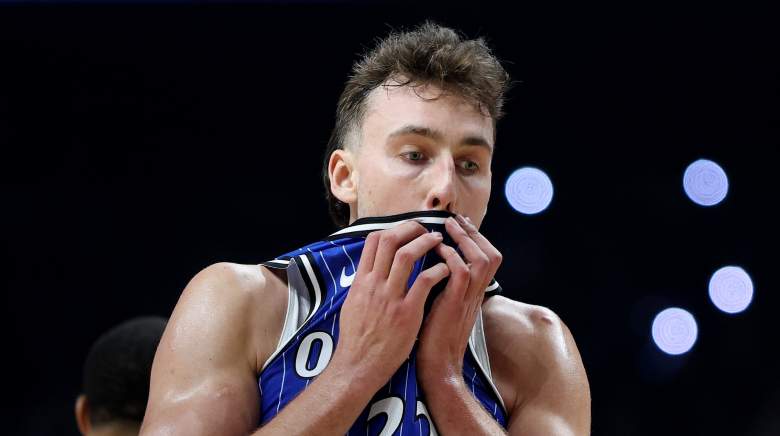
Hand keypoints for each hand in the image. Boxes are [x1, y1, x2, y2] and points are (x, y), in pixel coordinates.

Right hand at [331, 220, 450, 391]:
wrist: (359, 366)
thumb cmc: (356, 339)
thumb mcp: (352, 304)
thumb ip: (363, 285)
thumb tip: (370, 270)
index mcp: (361, 281)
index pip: (372, 241)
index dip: (392, 228)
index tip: (406, 229)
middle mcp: (374, 284)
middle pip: (390, 240)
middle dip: (410, 228)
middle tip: (425, 229)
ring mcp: (390, 297)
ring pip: (407, 255)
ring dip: (426, 242)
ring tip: (438, 241)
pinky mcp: (407, 312)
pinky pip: (424, 281)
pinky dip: (437, 270)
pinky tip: (445, 269)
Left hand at [416, 214, 502, 383]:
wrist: (435, 367)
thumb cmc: (433, 338)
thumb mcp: (444, 307)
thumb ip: (445, 287)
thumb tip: (433, 267)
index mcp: (473, 294)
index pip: (487, 258)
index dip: (475, 239)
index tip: (458, 225)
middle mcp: (475, 294)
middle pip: (492, 255)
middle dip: (473, 233)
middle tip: (455, 220)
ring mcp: (467, 299)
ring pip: (483, 260)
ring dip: (465, 240)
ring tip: (447, 228)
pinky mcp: (455, 305)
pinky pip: (462, 274)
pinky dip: (451, 257)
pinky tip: (438, 250)